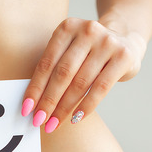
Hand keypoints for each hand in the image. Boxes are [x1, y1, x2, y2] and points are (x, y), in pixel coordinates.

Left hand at [22, 18, 146, 131]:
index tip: (26, 109)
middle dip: (48, 101)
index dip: (35, 88)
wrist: (125, 40)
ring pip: (80, 82)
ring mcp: (107, 42)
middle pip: (63, 73)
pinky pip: (101, 88)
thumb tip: (32, 103)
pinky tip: (76, 119)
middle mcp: (88, 31)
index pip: (47, 63)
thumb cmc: (88, 52)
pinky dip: (86, 106)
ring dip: (65, 108)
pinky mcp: (123, 57)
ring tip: (54, 124)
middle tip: (38, 121)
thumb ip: (53, 68)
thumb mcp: (69, 50)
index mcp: (67, 27)